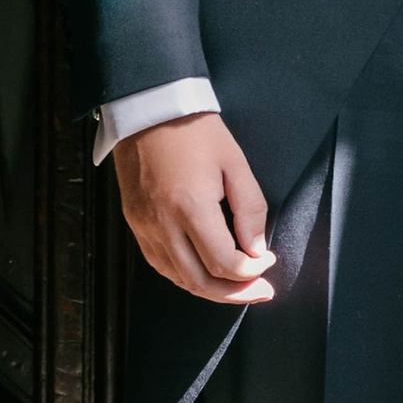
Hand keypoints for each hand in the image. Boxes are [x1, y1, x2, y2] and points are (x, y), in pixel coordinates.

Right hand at [113, 112, 277, 304]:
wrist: (149, 108)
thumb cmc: (195, 131)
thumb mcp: (235, 163)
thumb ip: (250, 210)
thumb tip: (257, 250)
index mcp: (190, 207)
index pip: (224, 263)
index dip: (251, 271)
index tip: (268, 260)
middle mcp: (163, 224)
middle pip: (199, 281)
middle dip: (234, 293)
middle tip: (260, 290)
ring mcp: (144, 226)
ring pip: (177, 278)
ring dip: (210, 289)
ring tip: (237, 287)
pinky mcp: (134, 222)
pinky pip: (160, 263)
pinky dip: (185, 275)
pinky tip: (204, 271)